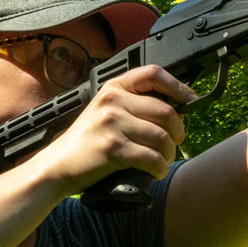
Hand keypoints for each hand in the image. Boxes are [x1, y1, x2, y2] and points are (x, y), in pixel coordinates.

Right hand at [27, 65, 196, 193]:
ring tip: (163, 160)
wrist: (56, 165)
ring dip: (169, 153)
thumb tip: (176, 109)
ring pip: (162, 137)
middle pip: (166, 111)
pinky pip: (151, 158)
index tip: (190, 100)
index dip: (178, 86)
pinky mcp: (112, 148)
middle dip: (178, 131)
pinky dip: (159, 169)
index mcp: (113, 87)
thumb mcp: (105, 110)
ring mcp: (111, 123)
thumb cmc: (86, 141)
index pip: (153, 74)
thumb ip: (133, 103)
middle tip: (175, 143)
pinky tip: (155, 172)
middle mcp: (112, 101)